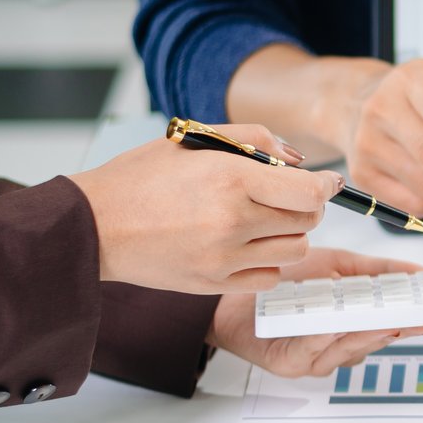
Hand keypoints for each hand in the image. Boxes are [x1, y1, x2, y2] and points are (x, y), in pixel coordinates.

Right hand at [69, 124, 342, 294]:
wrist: (96, 226)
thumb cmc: (140, 178)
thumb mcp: (196, 139)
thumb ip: (255, 139)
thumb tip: (297, 160)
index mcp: (230, 178)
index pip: (308, 191)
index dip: (326, 186)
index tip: (326, 183)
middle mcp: (232, 220)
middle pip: (308, 220)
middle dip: (306, 207)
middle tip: (287, 197)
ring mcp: (224, 257)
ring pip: (295, 250)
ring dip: (290, 234)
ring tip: (263, 220)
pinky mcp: (215, 283)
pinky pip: (269, 276)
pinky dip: (268, 261)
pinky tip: (246, 244)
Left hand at [209, 247, 422, 376]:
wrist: (231, 292)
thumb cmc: (285, 282)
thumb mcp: (338, 267)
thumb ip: (379, 272)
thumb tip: (422, 271)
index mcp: (355, 325)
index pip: (397, 323)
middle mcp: (340, 346)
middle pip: (379, 338)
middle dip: (406, 327)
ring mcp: (317, 358)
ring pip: (350, 348)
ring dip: (371, 333)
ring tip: (393, 319)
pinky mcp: (290, 363)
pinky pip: (313, 349)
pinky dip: (326, 337)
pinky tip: (335, 326)